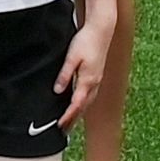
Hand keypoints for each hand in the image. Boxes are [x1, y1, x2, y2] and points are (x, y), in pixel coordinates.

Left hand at [54, 6, 112, 123]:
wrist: (101, 30)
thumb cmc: (86, 41)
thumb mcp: (71, 57)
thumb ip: (64, 74)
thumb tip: (58, 90)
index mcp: (87, 80)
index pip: (76, 104)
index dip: (68, 116)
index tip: (60, 125)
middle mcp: (94, 83)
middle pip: (83, 107)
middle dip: (74, 119)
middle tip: (64, 130)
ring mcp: (97, 80)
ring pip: (87, 102)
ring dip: (79, 113)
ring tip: (70, 121)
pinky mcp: (97, 75)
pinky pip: (90, 95)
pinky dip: (83, 103)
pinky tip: (80, 103)